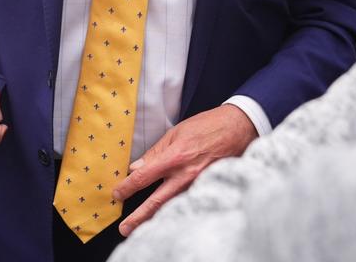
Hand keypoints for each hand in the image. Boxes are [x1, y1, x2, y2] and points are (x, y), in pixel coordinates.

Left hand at [113, 104, 256, 236]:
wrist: (238, 128)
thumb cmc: (206, 126)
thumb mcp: (176, 132)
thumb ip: (156, 152)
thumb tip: (136, 167)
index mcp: (174, 157)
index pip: (143, 177)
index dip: (128, 187)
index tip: (117, 194)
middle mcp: (185, 175)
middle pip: (157, 202)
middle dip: (138, 217)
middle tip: (124, 228)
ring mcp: (198, 185)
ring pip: (172, 207)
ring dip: (155, 219)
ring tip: (141, 230)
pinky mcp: (209, 189)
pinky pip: (188, 203)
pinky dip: (176, 211)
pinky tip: (168, 218)